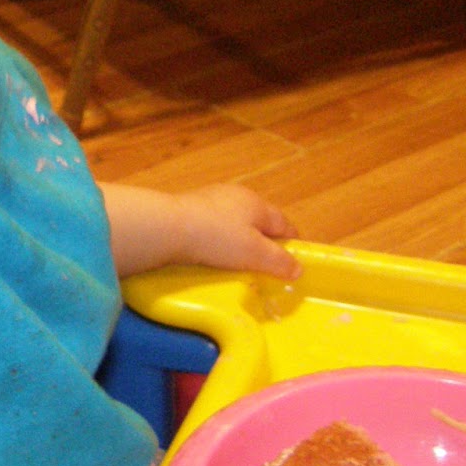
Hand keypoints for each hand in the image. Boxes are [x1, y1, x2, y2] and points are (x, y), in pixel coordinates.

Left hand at [176, 183, 299, 279]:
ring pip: (235, 223)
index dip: (292, 243)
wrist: (167, 228)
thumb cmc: (217, 238)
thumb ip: (278, 261)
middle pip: (259, 221)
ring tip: (240, 263)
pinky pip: (213, 227)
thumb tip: (298, 268)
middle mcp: (235, 196)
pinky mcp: (189, 210)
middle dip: (265, 242)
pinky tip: (213, 255)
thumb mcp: (254, 253)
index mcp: (256, 203)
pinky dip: (218, 241)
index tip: (296, 261)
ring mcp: (210, 200)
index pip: (283, 223)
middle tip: (267, 266)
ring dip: (240, 241)